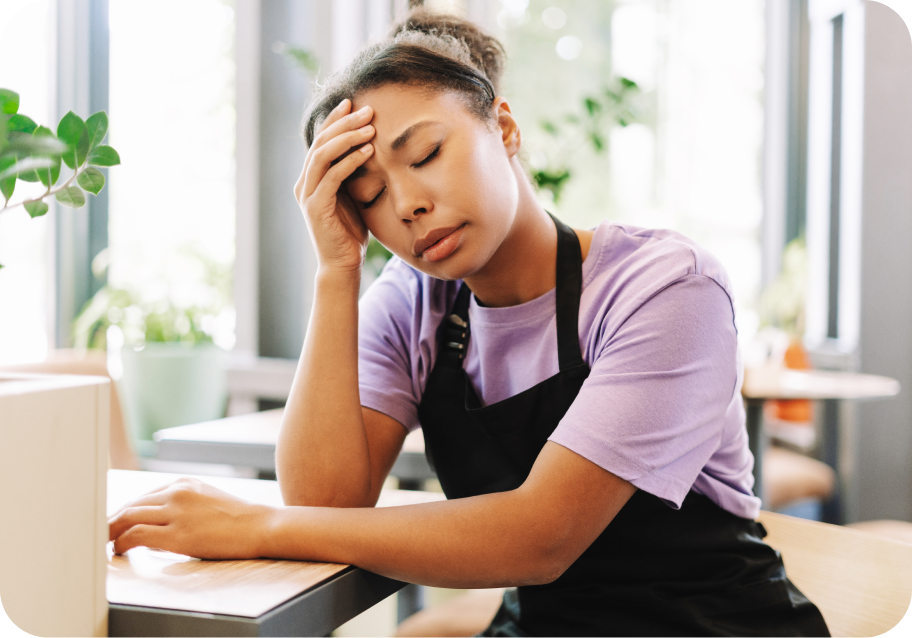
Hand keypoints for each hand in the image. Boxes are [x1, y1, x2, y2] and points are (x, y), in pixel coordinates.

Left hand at [108, 477, 274, 557]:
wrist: (260, 526)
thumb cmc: (238, 519)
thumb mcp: (208, 499)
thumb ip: (184, 504)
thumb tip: (160, 523)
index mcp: (184, 483)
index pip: (143, 496)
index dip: (125, 511)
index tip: (116, 523)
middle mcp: (177, 492)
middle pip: (131, 504)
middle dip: (112, 521)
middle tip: (102, 535)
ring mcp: (177, 512)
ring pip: (128, 517)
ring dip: (111, 531)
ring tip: (106, 543)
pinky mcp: (178, 534)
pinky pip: (137, 535)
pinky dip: (122, 543)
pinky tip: (119, 550)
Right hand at [295, 99, 375, 273]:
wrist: (343, 264)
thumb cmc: (350, 232)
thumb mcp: (352, 196)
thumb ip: (352, 174)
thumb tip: (368, 148)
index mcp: (310, 178)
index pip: (320, 141)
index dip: (334, 120)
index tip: (352, 102)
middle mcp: (304, 183)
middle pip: (320, 143)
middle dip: (344, 123)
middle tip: (367, 110)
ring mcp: (307, 195)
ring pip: (323, 155)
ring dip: (347, 138)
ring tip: (370, 127)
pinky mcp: (316, 208)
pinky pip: (332, 177)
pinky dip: (350, 161)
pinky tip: (368, 151)